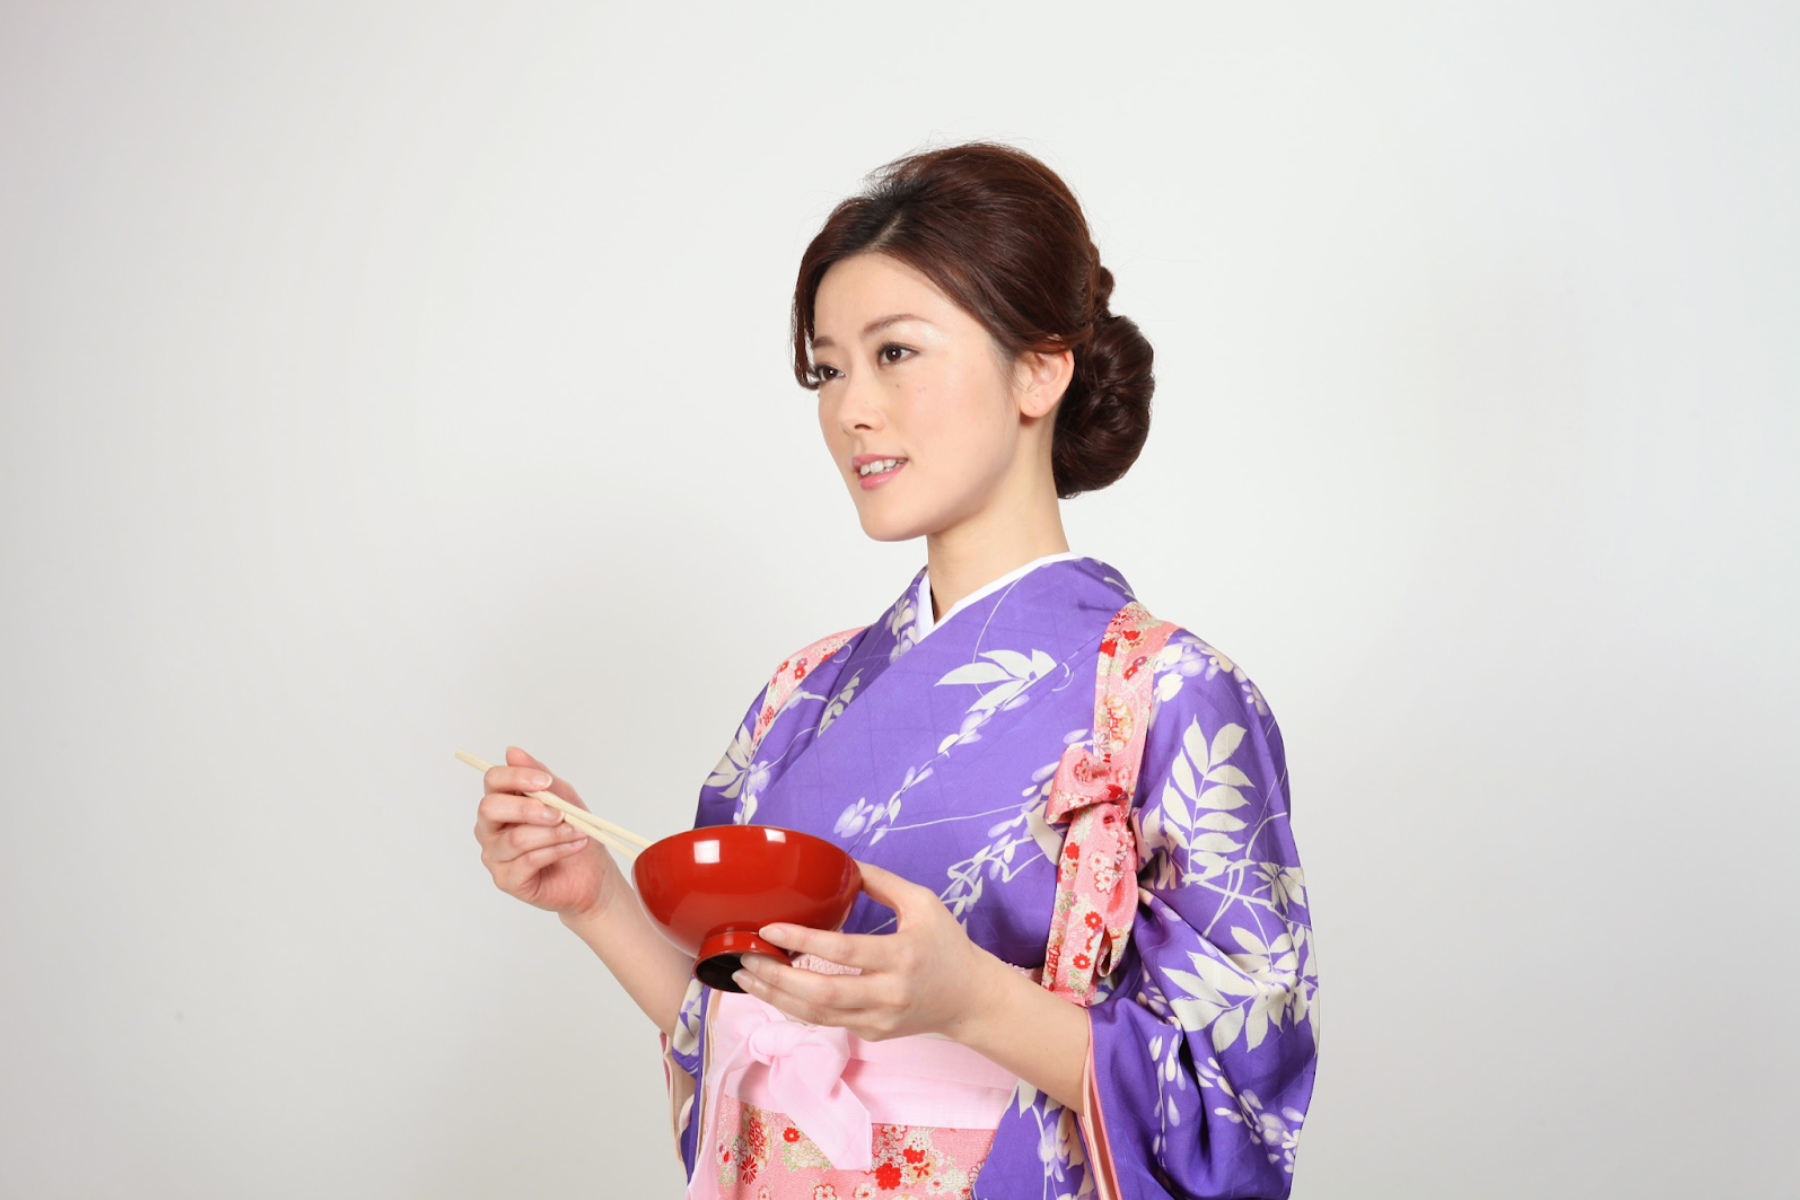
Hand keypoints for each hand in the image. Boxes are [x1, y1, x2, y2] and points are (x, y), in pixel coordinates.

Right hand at [473, 745, 620, 919]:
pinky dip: (557, 850)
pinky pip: (528, 861)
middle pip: (490, 808)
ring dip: (553, 833)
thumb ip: (540, 776)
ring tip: (578, 831)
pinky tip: (576, 845)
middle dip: (528, 809)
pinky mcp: (506, 880)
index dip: (517, 777)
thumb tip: (512, 752)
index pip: (493, 780)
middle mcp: (490, 828)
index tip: (545, 782)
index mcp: (501, 802)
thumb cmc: (574, 831)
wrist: (591, 873)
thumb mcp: (563, 797)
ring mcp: (495, 856)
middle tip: (560, 813)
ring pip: (516, 838)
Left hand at [732, 860, 1002, 1042]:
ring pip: (816, 1016)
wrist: (971, 1000)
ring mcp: (879, 1020)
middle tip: (744, 959)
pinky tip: (774, 991)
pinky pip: (825, 1023)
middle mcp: (889, 994)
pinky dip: (795, 1008)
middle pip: (820, 992)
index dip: (802, 941)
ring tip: (746, 977)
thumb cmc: (948, 946)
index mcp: (902, 957)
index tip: (769, 929)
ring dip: (775, 998)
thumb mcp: (923, 903)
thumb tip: (842, 863)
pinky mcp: (873, 1034)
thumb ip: (882, 882)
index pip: (843, 951)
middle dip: (776, 978)